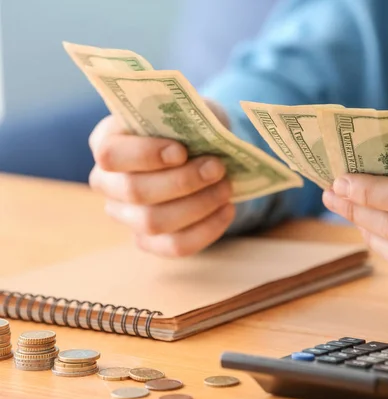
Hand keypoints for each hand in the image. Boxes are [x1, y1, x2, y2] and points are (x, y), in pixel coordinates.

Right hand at [89, 114, 234, 256]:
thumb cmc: (191, 128)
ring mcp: (125, 215)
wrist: (205, 152)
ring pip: (154, 223)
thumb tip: (200, 130)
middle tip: (217, 168)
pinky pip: (175, 246)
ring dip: (198, 205)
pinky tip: (227, 209)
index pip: (110, 154)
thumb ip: (185, 116)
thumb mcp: (188, 111)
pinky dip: (206, 229)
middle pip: (135, 192)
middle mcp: (108, 182)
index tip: (181, 152)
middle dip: (182, 182)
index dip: (145, 155)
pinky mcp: (149, 241)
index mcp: (108, 142)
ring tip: (226, 188)